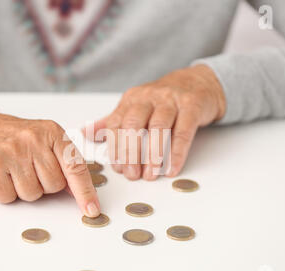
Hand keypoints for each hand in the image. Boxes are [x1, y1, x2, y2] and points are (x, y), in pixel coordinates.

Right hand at [0, 108, 100, 216]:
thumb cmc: (12, 138)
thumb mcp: (43, 140)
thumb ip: (63, 162)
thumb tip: (80, 192)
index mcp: (52, 132)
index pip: (75, 167)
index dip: (85, 191)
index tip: (92, 210)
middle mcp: (33, 139)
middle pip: (53, 186)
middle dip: (43, 185)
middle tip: (28, 168)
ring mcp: (11, 150)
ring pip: (32, 195)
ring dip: (23, 190)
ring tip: (12, 170)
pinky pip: (8, 197)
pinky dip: (4, 193)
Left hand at [83, 64, 225, 179]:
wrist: (198, 82)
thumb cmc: (164, 100)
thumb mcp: (135, 107)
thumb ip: (113, 121)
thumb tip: (85, 133)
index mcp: (131, 99)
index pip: (116, 124)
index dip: (115, 148)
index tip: (119, 169)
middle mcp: (149, 97)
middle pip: (133, 125)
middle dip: (130, 153)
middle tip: (133, 175)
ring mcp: (171, 100)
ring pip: (158, 127)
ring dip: (153, 155)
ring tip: (151, 175)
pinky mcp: (192, 105)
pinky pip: (183, 131)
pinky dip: (177, 153)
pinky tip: (172, 169)